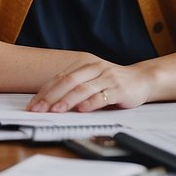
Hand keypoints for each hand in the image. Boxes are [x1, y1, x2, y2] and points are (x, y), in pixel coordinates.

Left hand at [27, 59, 151, 112]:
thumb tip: (49, 101)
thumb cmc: (114, 82)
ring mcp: (108, 78)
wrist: (143, 79)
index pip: (60, 78)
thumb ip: (75, 86)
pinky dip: (91, 103)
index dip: (45, 91)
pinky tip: (82, 109)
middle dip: (51, 96)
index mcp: (86, 65)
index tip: (32, 105)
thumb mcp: (93, 79)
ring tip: (55, 110)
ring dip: (67, 100)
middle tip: (38, 109)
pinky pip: (103, 96)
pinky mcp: (120, 89)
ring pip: (83, 88)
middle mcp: (96, 69)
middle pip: (69, 81)